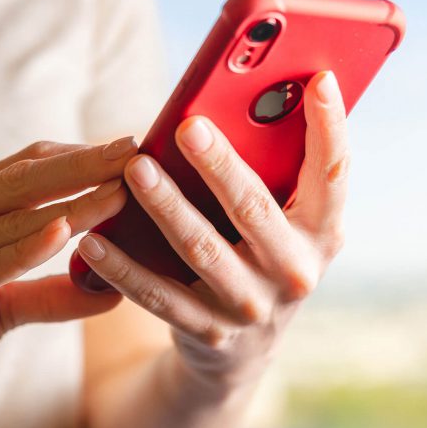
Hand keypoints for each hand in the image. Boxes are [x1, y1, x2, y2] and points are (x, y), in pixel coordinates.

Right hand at [0, 138, 136, 414]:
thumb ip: (51, 296)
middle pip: (23, 180)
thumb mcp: (0, 309)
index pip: (26, 169)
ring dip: (70, 202)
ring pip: (8, 220)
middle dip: (85, 163)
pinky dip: (19, 249)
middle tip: (138, 148)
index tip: (132, 147)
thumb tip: (113, 289)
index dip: (79, 155)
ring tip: (120, 189)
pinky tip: (60, 233)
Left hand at [76, 72, 348, 391]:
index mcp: (322, 234)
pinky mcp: (207, 332)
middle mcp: (295, 273)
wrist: (246, 349)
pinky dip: (123, 269)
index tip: (318, 78)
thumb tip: (252, 98)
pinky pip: (159, 296)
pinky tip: (93, 240)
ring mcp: (250, 307)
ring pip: (202, 251)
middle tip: (187, 126)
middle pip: (255, 210)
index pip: (334, 174)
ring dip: (166, 207)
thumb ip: (276, 172)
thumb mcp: (286, 223)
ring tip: (135, 169)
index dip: (330, 127)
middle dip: (221, 165)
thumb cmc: (261, 255)